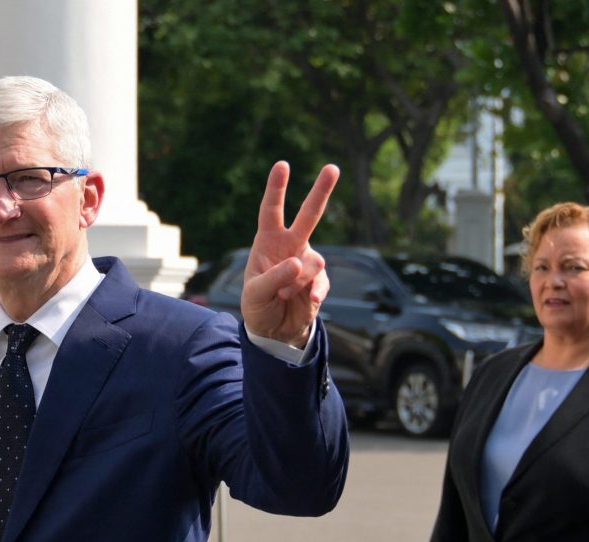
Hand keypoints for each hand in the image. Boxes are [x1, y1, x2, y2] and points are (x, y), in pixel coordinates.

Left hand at [240, 161, 340, 345]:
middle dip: (321, 192)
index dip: (276, 189)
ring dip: (298, 281)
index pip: (271, 211)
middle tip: (333, 168)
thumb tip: (299, 262)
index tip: (282, 165)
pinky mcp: (320, 280)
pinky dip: (315, 291)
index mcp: (268, 241)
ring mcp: (307, 261)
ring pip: (314, 261)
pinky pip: (322, 281)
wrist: (274, 329)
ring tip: (284, 295)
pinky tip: (311, 300)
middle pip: (308, 215)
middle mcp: (290, 245)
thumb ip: (274, 277)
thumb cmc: (258, 304)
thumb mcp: (256, 293)